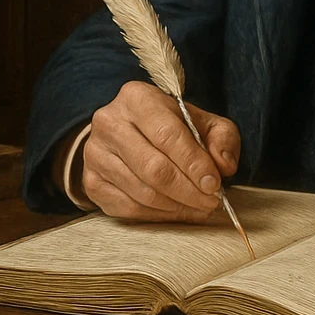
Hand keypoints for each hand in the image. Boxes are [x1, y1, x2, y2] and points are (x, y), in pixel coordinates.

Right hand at [79, 81, 240, 221]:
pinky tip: (177, 211)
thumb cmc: (171, 126)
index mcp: (137, 98)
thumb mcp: (203, 122)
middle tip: (210, 202)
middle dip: (188, 190)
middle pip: (153, 168)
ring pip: (141, 192)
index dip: (194, 163)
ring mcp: (95, 154)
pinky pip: (128, 208)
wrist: (129, 132)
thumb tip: (223, 165)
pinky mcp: (91, 182)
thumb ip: (222, 138)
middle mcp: (109, 123)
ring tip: (199, 207)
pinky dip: (158, 216)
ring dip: (176, 206)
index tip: (214, 184)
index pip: (168, 135)